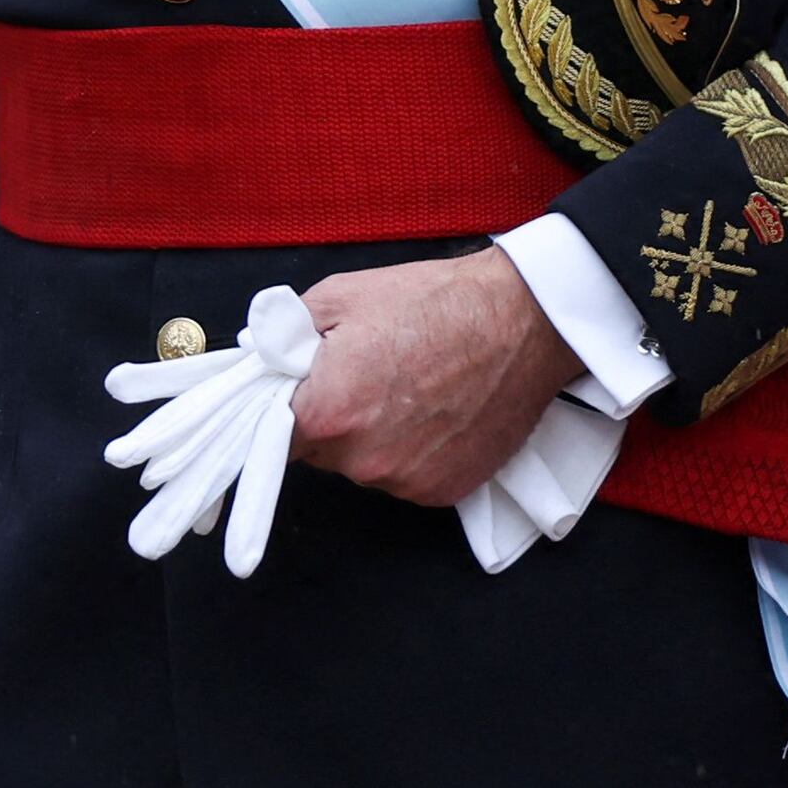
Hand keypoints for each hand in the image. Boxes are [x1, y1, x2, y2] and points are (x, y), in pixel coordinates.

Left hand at [292, 248, 584, 507]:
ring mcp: (405, 481)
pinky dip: (414, 451)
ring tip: (410, 390)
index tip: (299, 391)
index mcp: (328, 411)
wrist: (525, 321)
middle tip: (367, 375)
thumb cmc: (436, 302)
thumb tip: (261, 358)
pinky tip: (436, 413)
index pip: (269, 433)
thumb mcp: (342, 295)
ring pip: (364, 466)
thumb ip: (286, 334)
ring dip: (374, 438)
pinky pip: (406, 476)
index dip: (282, 408)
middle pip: (319, 452)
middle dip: (332, 419)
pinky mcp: (442, 493)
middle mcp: (363, 459)